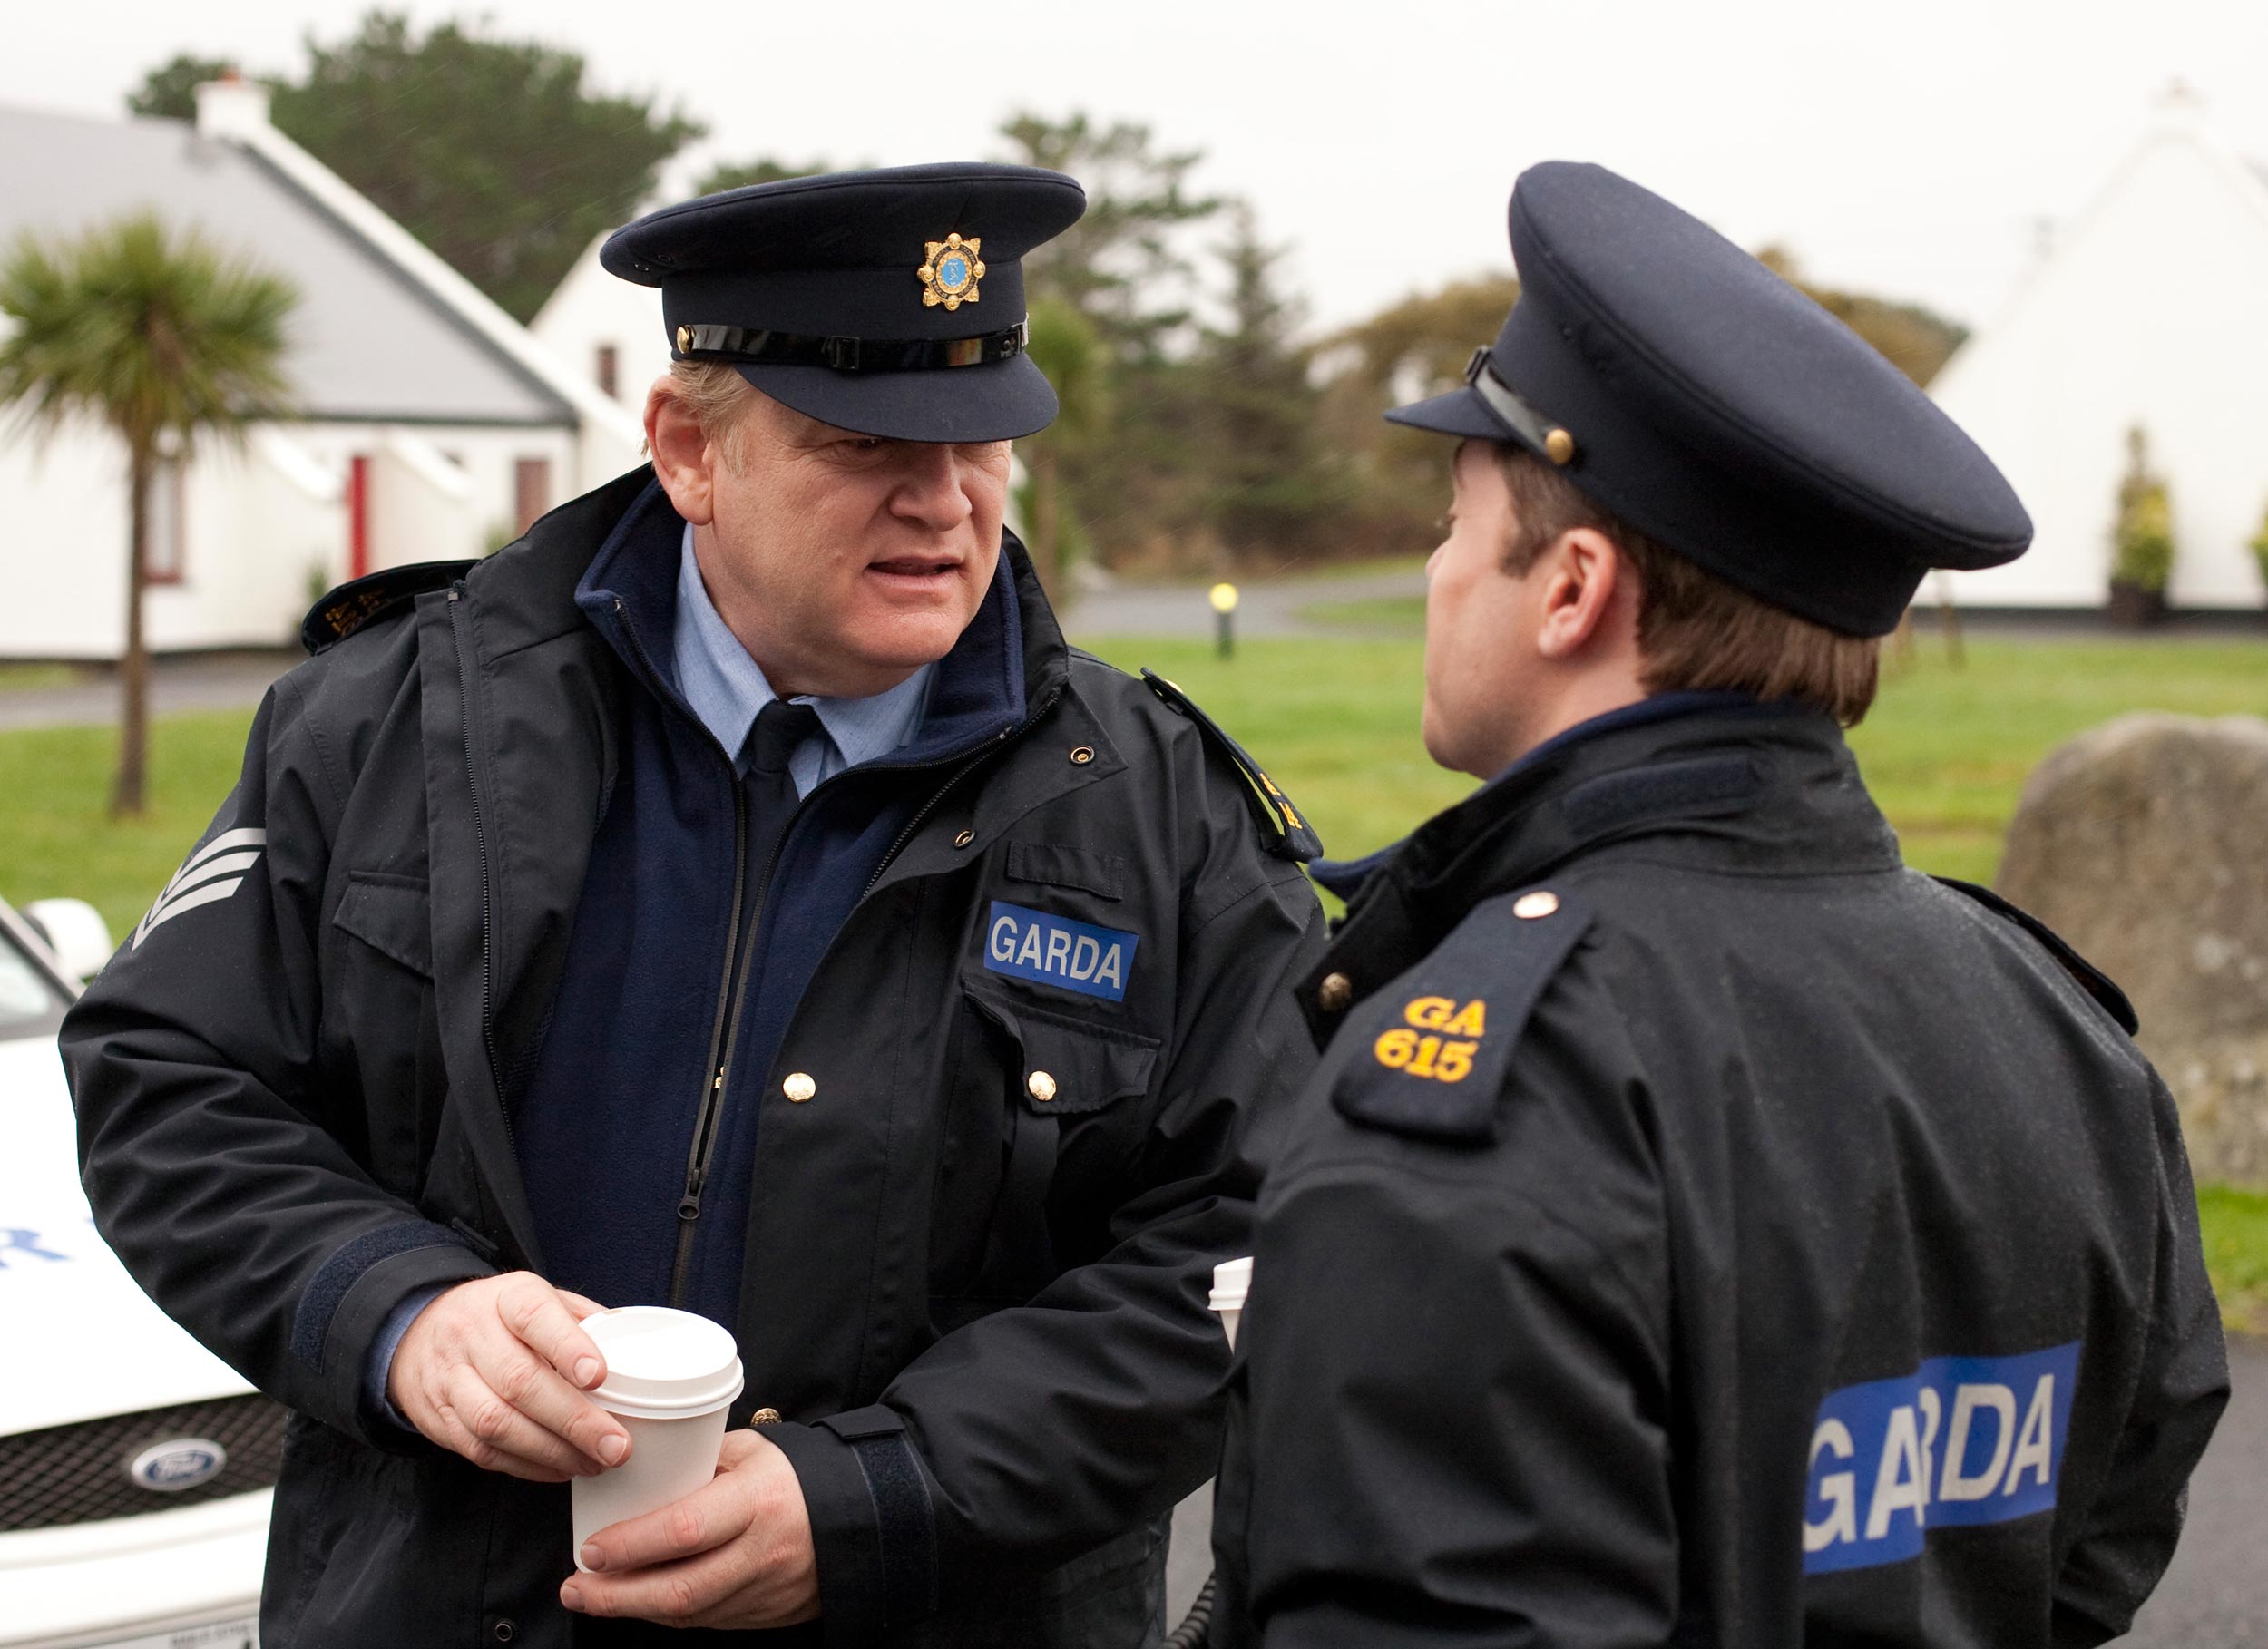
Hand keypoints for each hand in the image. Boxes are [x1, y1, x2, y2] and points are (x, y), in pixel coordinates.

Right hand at [387, 1271, 627, 1482]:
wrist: (421, 1331)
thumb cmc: (502, 1318)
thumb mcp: (540, 1299)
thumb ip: (584, 1322)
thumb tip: (637, 1355)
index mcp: (508, 1298)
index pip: (535, 1316)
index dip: (568, 1347)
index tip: (600, 1376)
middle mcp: (472, 1335)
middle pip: (520, 1381)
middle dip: (573, 1420)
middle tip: (615, 1445)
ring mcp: (450, 1378)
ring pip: (496, 1422)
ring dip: (551, 1451)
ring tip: (593, 1463)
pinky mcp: (439, 1418)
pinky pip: (481, 1449)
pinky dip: (525, 1466)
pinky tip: (559, 1469)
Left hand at [561, 1428, 818, 1628]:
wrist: (858, 1519)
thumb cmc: (796, 1477)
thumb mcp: (753, 1454)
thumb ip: (700, 1462)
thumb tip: (641, 1469)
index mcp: (758, 1501)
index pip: (685, 1530)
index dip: (632, 1545)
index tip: (591, 1546)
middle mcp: (760, 1552)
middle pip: (678, 1589)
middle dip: (616, 1595)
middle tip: (574, 1586)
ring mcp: (763, 1591)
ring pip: (687, 1613)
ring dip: (632, 1609)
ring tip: (590, 1596)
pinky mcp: (763, 1616)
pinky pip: (705, 1620)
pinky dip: (665, 1613)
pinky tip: (637, 1601)